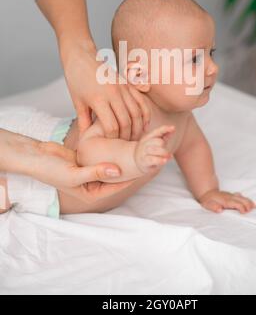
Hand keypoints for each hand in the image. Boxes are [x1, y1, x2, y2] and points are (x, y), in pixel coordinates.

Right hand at [0, 129, 131, 202]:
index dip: (130, 177)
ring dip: (120, 156)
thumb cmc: (51, 170)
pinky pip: (102, 154)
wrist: (36, 157)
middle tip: (143, 157)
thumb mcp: (75, 174)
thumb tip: (117, 170)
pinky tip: (121, 138)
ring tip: (135, 146)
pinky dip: (110, 148)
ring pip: (110, 164)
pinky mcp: (87, 159)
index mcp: (91, 193)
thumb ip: (96, 171)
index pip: (116, 186)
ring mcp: (90, 171)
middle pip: (115, 176)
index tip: (143, 167)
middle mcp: (92, 183)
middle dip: (128, 166)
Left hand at [61, 41, 150, 139]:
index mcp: (98, 100)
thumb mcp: (77, 102)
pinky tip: (144, 124)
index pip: (112, 126)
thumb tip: (86, 139)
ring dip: (138, 127)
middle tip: (125, 146)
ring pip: (137, 113)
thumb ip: (84, 122)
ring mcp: (122, 87)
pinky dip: (145, 114)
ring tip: (135, 138)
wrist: (81, 56)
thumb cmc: (76, 79)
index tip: (111, 145)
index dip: (113, 139)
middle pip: (127, 122)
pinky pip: (141, 101)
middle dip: (127, 137)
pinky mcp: (128, 83)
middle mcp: (113, 93)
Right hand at [134, 125, 174, 173]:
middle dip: (164, 145)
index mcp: (148, 137)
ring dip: (164, 153)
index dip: (165, 129)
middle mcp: (145, 143)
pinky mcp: (144, 161)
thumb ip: (165, 136)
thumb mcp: (157, 142)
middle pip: (158, 141)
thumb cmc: (150, 151)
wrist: (138, 162)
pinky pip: (153, 159)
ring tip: (168, 156)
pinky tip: (165, 160)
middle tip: (165, 151)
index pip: (157, 131)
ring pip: (156, 150)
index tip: (173, 128)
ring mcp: (143, 152)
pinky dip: (160, 160)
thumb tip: (173, 128)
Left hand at [199, 189, 255, 213]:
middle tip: (252, 211)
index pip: (236, 203)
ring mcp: (231, 195)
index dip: (241, 207)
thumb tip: (219, 209)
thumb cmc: (208, 200)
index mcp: (225, 201)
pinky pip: (240, 196)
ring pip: (242, 197)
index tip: (244, 213)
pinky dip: (246, 199)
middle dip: (248, 205)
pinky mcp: (231, 195)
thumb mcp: (207, 205)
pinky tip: (249, 203)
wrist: (207, 193)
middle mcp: (230, 197)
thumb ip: (213, 207)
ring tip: (254, 207)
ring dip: (248, 202)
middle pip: (242, 200)